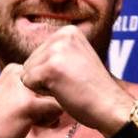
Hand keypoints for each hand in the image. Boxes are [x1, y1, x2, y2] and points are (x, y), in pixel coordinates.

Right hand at [0, 63, 64, 137]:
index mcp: (13, 68)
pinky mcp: (28, 104)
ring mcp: (22, 88)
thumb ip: (34, 90)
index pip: (48, 77)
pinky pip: (58, 109)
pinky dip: (52, 120)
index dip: (45, 94)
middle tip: (34, 116)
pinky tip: (37, 126)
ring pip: (58, 96)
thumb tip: (68, 90)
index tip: (30, 106)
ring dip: (51, 112)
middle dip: (50, 102)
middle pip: (55, 85)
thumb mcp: (13, 98)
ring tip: (35, 121)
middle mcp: (17, 72)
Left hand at [19, 26, 133, 134]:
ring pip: (26, 72)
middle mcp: (62, 35)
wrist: (110, 106)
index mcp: (68, 31)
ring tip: (67, 86)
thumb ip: (57, 52)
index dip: (50, 71)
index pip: (37, 53)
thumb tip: (33, 52)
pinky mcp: (50, 68)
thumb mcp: (76, 58)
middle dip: (44, 77)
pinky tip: (63, 91)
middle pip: (29, 62)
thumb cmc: (92, 89)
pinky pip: (27, 82)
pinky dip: (41, 92)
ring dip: (43, 85)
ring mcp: (57, 50)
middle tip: (70, 82)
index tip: (73, 75)